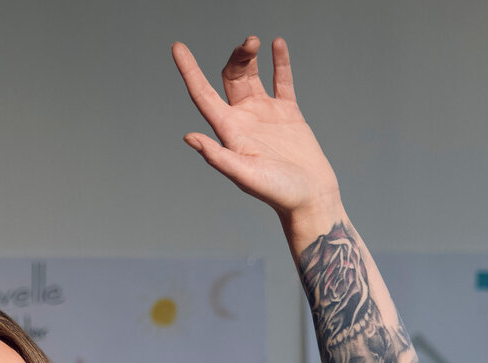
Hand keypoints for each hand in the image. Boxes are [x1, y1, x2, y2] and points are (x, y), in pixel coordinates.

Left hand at [172, 36, 341, 240]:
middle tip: (249, 41)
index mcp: (228, 131)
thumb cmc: (277, 192)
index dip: (189, 70)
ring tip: (255, 40)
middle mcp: (242, 119)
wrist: (310, 197)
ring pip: (251, 76)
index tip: (177, 47)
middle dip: (236, 57)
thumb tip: (189, 137)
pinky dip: (279, 62)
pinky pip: (281, 81)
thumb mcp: (244, 175)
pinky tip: (277, 44)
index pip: (202, 94)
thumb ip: (218, 156)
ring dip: (250, 56)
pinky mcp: (288, 113)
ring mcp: (265, 114)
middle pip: (229, 78)